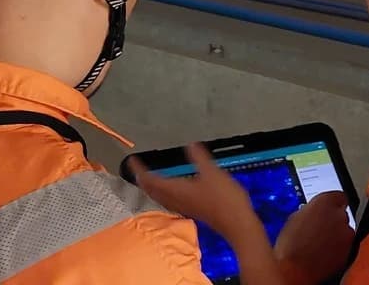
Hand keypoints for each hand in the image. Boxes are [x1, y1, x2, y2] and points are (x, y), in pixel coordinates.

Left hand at [132, 144, 263, 243]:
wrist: (237, 223)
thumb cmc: (224, 198)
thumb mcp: (212, 171)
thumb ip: (199, 157)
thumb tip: (190, 144)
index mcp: (176, 189)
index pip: (150, 180)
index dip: (139, 170)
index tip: (132, 161)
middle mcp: (176, 199)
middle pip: (152, 190)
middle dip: (143, 179)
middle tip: (138, 169)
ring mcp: (184, 207)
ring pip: (160, 197)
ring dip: (152, 188)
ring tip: (149, 178)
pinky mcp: (192, 211)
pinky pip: (170, 200)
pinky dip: (164, 193)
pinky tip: (171, 190)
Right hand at [275, 192, 353, 284]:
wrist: (295, 269)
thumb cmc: (290, 245)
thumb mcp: (294, 218)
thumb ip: (311, 211)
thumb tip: (314, 213)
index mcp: (325, 202)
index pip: (338, 196)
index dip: (332, 203)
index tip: (328, 207)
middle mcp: (339, 215)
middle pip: (341, 214)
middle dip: (332, 220)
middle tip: (319, 229)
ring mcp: (347, 234)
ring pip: (344, 230)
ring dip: (336, 235)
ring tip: (319, 243)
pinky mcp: (349, 250)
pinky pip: (345, 245)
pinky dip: (337, 248)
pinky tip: (323, 253)